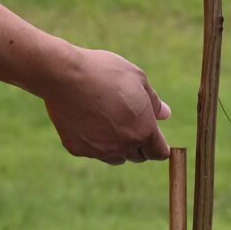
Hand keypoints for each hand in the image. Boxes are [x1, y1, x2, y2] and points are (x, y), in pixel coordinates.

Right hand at [39, 46, 171, 164]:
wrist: (65, 75)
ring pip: (116, 157)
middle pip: (138, 157)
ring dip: (118, 146)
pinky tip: (88, 119)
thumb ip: (153, 102)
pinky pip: (92, 151)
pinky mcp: (78, 150)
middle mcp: (123, 147)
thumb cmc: (105, 72)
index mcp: (143, 131)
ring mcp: (99, 151)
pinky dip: (94, 141)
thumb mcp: (137, 79)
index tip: (153, 134)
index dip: (159, 144)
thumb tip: (165, 115)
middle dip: (139, 144)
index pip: (159, 153)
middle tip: (129, 121)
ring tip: (109, 119)